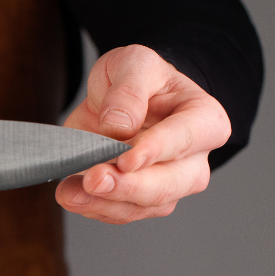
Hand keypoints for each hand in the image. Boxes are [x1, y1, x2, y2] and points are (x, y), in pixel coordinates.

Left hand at [56, 45, 230, 223]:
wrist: (120, 100)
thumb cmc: (137, 80)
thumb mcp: (134, 63)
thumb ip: (129, 89)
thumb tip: (120, 125)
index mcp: (204, 119)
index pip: (184, 139)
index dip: (155, 151)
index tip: (126, 160)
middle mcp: (193, 159)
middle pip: (168, 184)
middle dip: (128, 186)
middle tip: (94, 179)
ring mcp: (169, 185)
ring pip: (142, 206)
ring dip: (104, 203)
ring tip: (70, 191)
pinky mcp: (139, 201)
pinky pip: (119, 212)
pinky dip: (92, 207)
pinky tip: (70, 194)